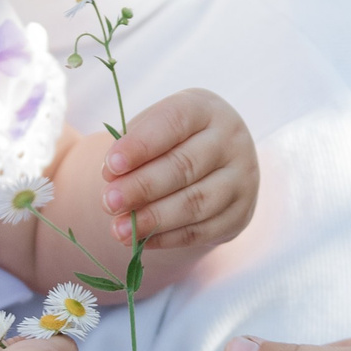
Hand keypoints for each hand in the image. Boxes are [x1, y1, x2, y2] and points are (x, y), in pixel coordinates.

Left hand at [101, 88, 257, 251]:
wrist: (221, 161)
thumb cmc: (176, 140)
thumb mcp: (157, 128)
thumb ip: (133, 146)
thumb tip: (112, 177)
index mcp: (206, 110)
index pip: (174, 123)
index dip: (141, 145)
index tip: (110, 165)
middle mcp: (231, 140)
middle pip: (184, 166)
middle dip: (142, 187)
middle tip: (109, 202)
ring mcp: (242, 178)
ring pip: (195, 203)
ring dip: (153, 219)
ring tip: (118, 229)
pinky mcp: (241, 212)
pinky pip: (202, 230)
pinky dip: (168, 238)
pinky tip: (141, 240)